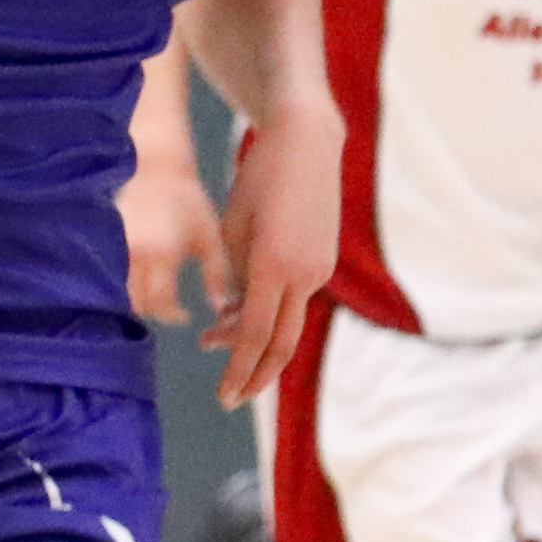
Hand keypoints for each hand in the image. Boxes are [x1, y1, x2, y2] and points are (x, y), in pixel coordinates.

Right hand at [117, 152, 229, 326]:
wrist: (155, 166)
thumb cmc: (187, 200)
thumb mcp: (210, 235)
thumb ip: (217, 273)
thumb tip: (220, 308)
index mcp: (164, 253)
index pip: (162, 303)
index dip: (174, 315)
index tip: (184, 315)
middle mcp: (134, 253)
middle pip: (135, 302)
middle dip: (152, 310)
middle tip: (166, 307)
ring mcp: (113, 245)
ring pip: (114, 291)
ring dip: (131, 300)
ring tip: (149, 296)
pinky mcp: (98, 237)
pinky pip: (101, 272)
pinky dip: (113, 283)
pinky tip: (129, 280)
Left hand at [206, 98, 338, 410]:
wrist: (307, 142)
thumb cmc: (259, 177)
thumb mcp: (233, 226)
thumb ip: (233, 275)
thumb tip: (231, 315)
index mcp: (274, 266)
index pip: (255, 335)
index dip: (237, 369)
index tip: (221, 395)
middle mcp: (304, 274)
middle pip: (282, 344)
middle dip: (256, 376)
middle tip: (230, 399)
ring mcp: (319, 269)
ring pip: (288, 322)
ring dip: (255, 340)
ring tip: (217, 343)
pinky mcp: (323, 260)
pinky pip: (295, 299)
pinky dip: (269, 313)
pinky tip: (242, 309)